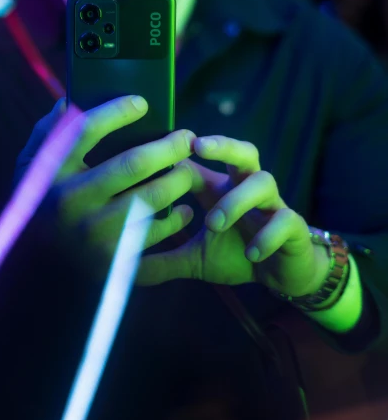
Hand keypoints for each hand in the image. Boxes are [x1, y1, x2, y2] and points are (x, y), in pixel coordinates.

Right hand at [14, 96, 196, 272]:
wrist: (35, 270)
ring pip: (150, 200)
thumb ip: (48, 133)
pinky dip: (175, 221)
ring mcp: (92, 234)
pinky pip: (154, 235)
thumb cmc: (40, 203)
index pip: (86, 130)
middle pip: (132, 165)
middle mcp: (71, 201)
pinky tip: (184, 210)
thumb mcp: (30, 167)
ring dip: (178, 181)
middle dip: (168, 147)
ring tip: (188, 170)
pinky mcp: (111, 260)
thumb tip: (70, 101)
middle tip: (187, 137)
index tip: (142, 103)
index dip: (117, 112)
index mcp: (51, 171)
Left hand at [137, 136, 324, 296]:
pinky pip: (285, 220)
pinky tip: (252, 253)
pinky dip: (267, 235)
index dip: (184, 150)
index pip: (205, 160)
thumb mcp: (195, 259)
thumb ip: (164, 260)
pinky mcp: (294, 227)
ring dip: (237, 199)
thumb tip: (125, 270)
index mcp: (222, 188)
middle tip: (198, 146)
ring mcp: (273, 204)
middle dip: (223, 144)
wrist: (284, 274)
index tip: (160, 145)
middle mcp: (248, 187)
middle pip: (243, 151)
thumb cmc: (238, 254)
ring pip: (263, 181)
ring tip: (213, 223)